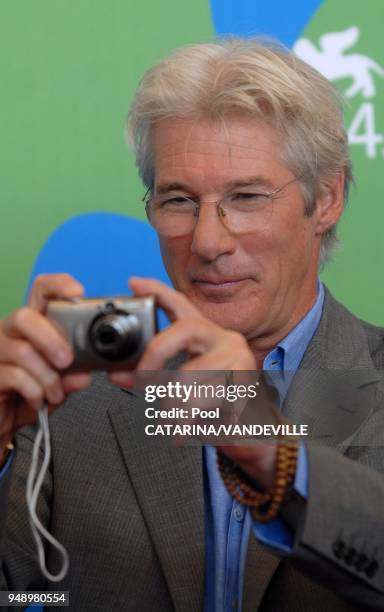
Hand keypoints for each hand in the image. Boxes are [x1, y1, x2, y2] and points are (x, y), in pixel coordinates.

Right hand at [0, 274, 91, 455]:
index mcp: (31, 326)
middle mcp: (9, 332)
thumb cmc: (27, 396)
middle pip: (25, 316)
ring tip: (55, 393)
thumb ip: (71, 377)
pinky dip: (35, 391)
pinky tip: (39, 399)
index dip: (58, 285)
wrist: (4, 421)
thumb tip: (84, 374)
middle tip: (66, 361)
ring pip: (22, 350)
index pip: (40, 292)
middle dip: (51, 339)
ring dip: (47, 376)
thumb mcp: (57, 385)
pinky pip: (15, 376)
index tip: (77, 293)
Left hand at [108, 277, 276, 488]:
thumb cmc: (215, 406)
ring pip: (189, 375)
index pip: (182, 305)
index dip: (157, 291)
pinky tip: (193, 429)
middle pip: (184, 329)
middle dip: (156, 353)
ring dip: (174, 406)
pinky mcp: (246, 386)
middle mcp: (227, 341)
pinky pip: (203, 402)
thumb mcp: (180, 386)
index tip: (134, 282)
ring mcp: (240, 361)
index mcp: (208, 336)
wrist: (255, 433)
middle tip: (143, 380)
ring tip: (175, 421)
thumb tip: (116, 373)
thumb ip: (151, 377)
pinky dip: (190, 423)